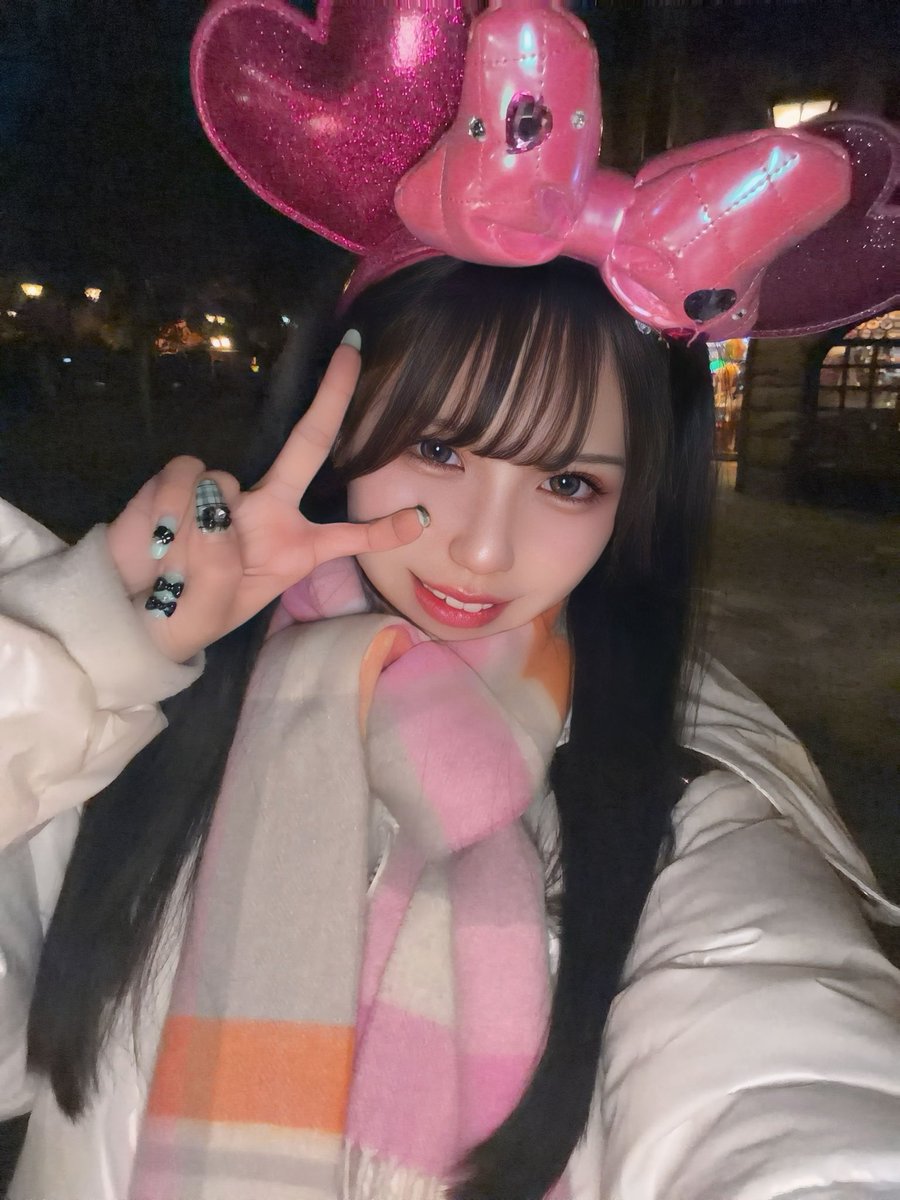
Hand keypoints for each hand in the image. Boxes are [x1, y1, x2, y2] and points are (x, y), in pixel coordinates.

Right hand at [106, 338, 423, 661]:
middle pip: (310, 446)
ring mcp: (226, 491)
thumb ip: (220, 563)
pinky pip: (184, 478)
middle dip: (332, 397)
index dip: (384, 529)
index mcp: (293, 548)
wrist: (130, 613)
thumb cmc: (184, 617)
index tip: (422, 517)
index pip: (348, 536)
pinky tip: (155, 538)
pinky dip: (166, 509)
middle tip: (352, 349)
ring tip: (174, 564)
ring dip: (194, 529)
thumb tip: (213, 507)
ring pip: (222, 481)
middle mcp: (268, 510)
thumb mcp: (214, 609)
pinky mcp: (181, 480)